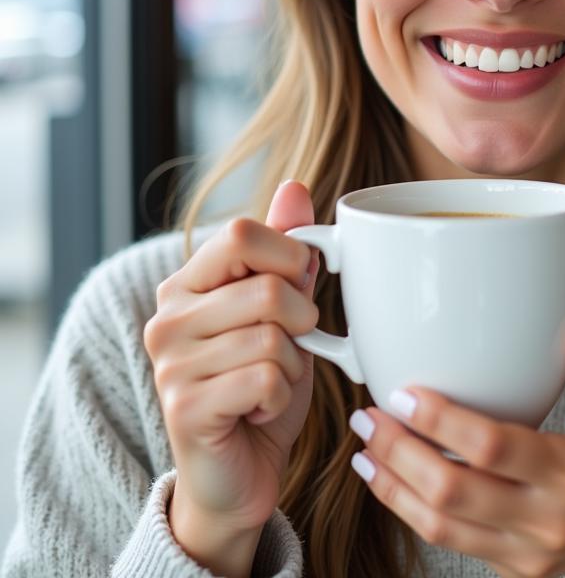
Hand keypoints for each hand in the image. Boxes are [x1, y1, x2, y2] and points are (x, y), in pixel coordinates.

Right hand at [143, 181, 319, 549]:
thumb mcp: (286, 311)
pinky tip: (257, 410)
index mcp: (187, 283)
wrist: (241, 471)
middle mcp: (167, 317)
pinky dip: (280, 397)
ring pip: (273, 338)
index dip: (290, 255)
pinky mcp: (183, 408)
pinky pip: (266, 379)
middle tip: (289, 348)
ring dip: (292, 367)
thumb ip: (287, 252)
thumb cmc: (264, 383)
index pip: (242, 232)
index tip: (300, 285)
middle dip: (302, 322)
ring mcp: (170, 364)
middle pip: (267, 288)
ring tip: (269, 383)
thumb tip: (295, 187)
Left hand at [348, 318, 564, 577]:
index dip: (441, 421)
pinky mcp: (516, 571)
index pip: (493, 447)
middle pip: (453, 492)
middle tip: (368, 416)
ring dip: (395, 488)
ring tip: (365, 450)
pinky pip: (454, 546)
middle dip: (399, 453)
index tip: (404, 392)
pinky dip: (415, 515)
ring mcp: (528, 554)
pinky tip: (394, 484)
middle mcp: (547, 519)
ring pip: (443, 528)